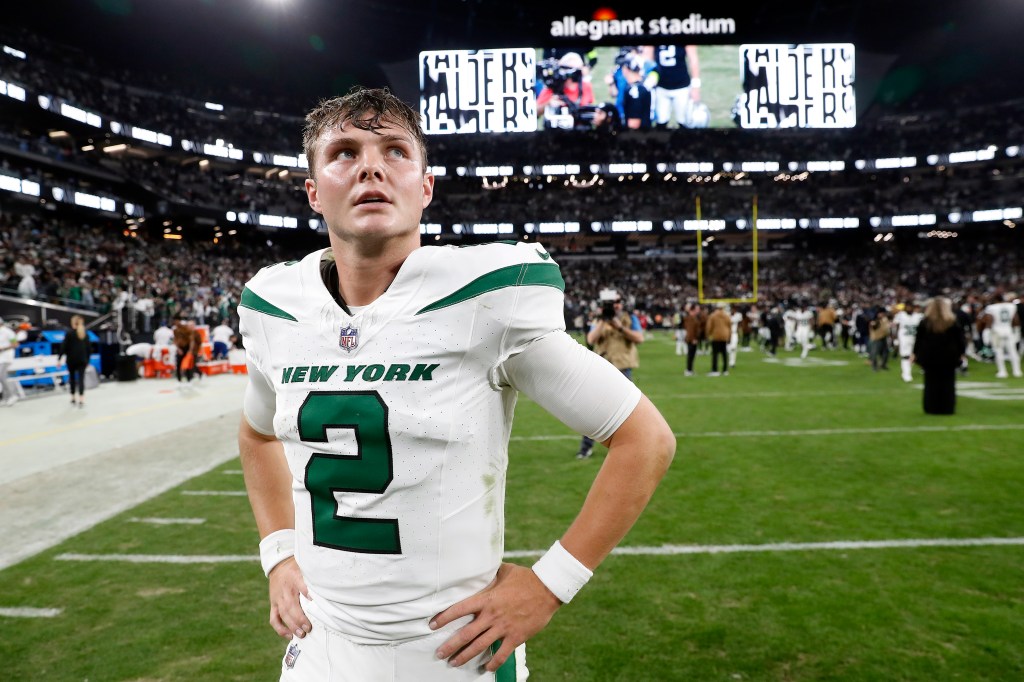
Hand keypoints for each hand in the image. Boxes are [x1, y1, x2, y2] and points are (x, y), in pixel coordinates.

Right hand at [267, 556, 311, 638]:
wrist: (278, 566)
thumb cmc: (296, 568)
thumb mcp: (305, 568)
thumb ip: (313, 578)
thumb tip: (326, 588)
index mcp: (294, 578)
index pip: (301, 586)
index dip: (307, 594)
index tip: (315, 602)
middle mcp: (285, 590)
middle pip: (291, 605)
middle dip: (299, 618)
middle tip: (309, 628)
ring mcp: (278, 598)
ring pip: (283, 614)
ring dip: (292, 625)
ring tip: (301, 634)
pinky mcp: (273, 604)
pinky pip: (274, 619)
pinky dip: (280, 629)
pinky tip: (289, 635)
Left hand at [430, 562, 561, 670]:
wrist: (547, 588)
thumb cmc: (525, 578)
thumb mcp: (504, 571)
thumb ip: (490, 574)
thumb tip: (480, 567)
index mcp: (486, 599)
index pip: (459, 609)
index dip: (443, 618)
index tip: (432, 624)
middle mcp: (492, 615)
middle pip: (466, 634)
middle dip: (450, 645)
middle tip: (439, 653)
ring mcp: (503, 628)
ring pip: (480, 647)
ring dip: (465, 656)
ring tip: (454, 663)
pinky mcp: (516, 637)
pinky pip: (502, 654)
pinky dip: (493, 664)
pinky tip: (486, 669)